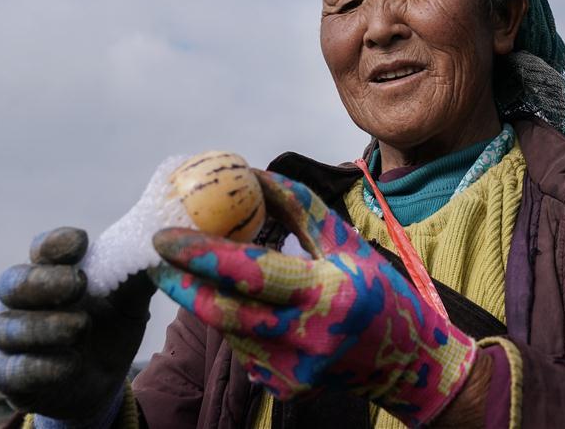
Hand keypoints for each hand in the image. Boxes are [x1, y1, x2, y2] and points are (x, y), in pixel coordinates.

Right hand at [0, 227, 155, 419]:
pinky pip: (13, 370)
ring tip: (81, 327)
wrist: (100, 382)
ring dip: (46, 326)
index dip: (56, 244)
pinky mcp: (6, 376)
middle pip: (13, 283)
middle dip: (45, 281)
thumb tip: (159, 248)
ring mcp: (8, 338)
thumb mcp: (129, 305)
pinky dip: (42, 367)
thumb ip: (137, 279)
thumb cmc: (110, 330)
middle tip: (77, 282)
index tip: (81, 242)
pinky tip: (70, 363)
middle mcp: (21, 302)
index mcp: (50, 273)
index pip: (42, 249)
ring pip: (8, 327)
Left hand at [149, 171, 477, 426]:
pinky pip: (242, 349)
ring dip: (205, 298)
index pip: (251, 272)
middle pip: (222, 312)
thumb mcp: (348, 244)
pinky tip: (242, 307)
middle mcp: (307, 339)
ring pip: (228, 330)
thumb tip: (254, 175)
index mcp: (328, 295)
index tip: (166, 234)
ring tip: (194, 272)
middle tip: (156, 254)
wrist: (408, 365)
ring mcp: (292, 371)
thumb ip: (300, 209)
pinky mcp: (283, 389)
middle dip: (179, 282)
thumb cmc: (380, 292)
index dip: (202, 254)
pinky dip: (233, 322)